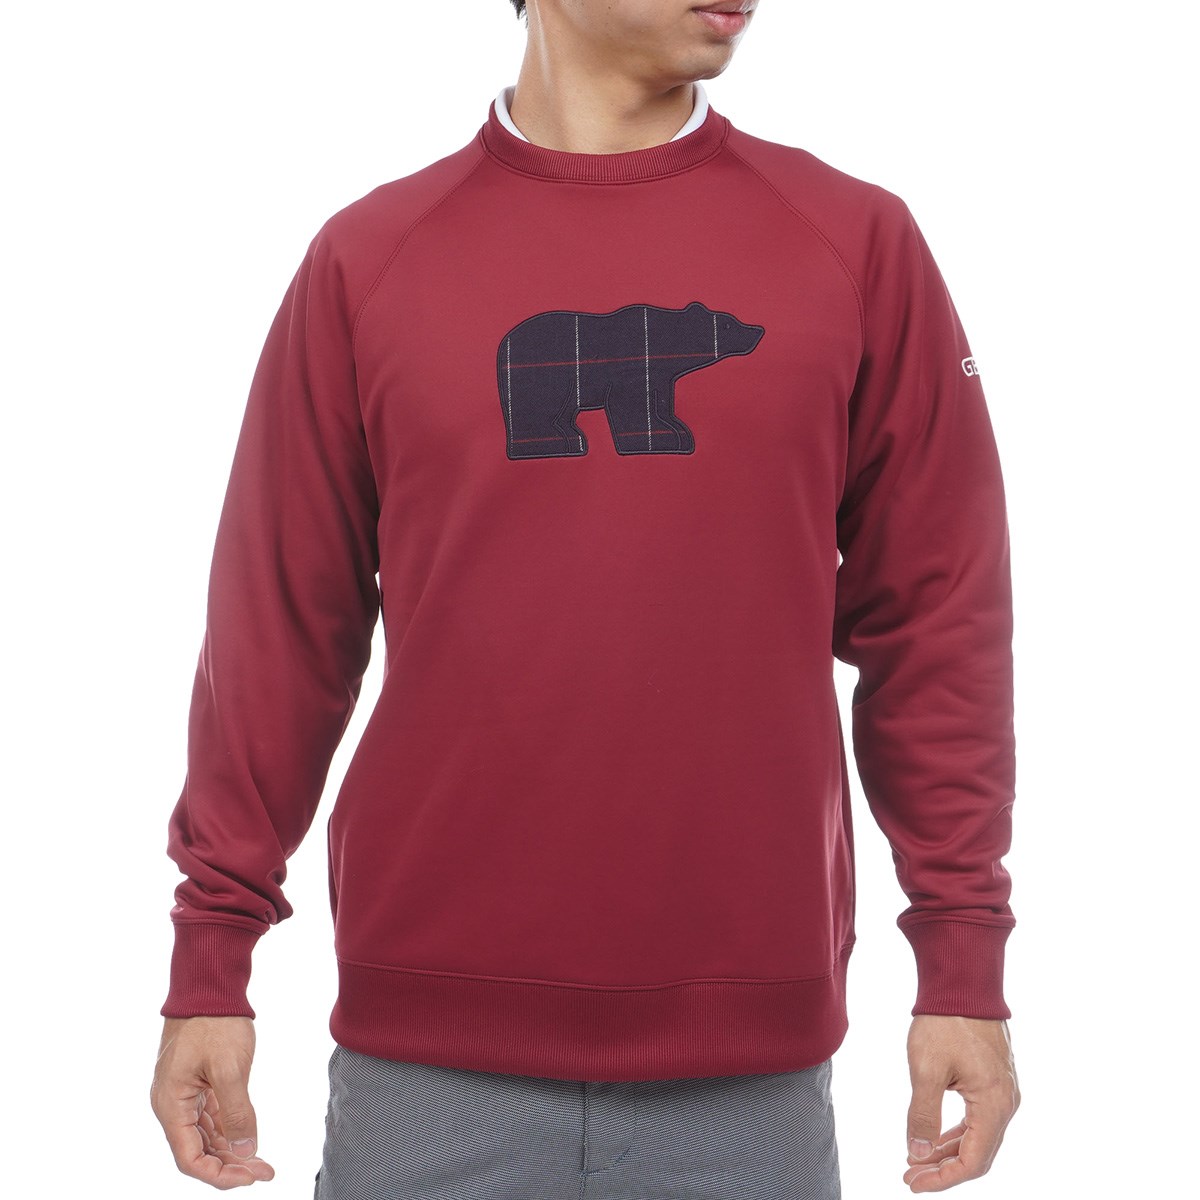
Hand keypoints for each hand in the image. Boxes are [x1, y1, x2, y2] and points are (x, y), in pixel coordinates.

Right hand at [151, 1015, 275, 1188]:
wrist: (209, 986)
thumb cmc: (214, 1022)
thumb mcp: (229, 1068)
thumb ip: (237, 1112)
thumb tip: (247, 1151)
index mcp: (171, 1105)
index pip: (190, 1158)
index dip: (219, 1175)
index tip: (250, 1178)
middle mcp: (173, 1105)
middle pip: (198, 1151)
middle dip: (230, 1166)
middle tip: (264, 1172)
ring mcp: (185, 1094)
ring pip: (206, 1137)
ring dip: (232, 1151)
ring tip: (262, 1162)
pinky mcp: (198, 1083)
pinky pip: (211, 1118)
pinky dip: (230, 1131)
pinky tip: (250, 1139)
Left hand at [903, 1014, 1019, 1191]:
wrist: (963, 982)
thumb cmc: (944, 1021)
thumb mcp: (926, 1070)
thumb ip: (923, 1116)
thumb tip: (918, 1154)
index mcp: (994, 1105)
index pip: (973, 1162)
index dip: (942, 1179)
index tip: (912, 1183)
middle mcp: (1006, 1103)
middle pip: (978, 1154)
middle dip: (943, 1169)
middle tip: (910, 1177)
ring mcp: (1003, 1091)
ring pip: (978, 1136)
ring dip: (948, 1151)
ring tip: (916, 1161)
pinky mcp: (994, 1079)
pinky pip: (978, 1118)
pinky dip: (956, 1132)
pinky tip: (935, 1136)